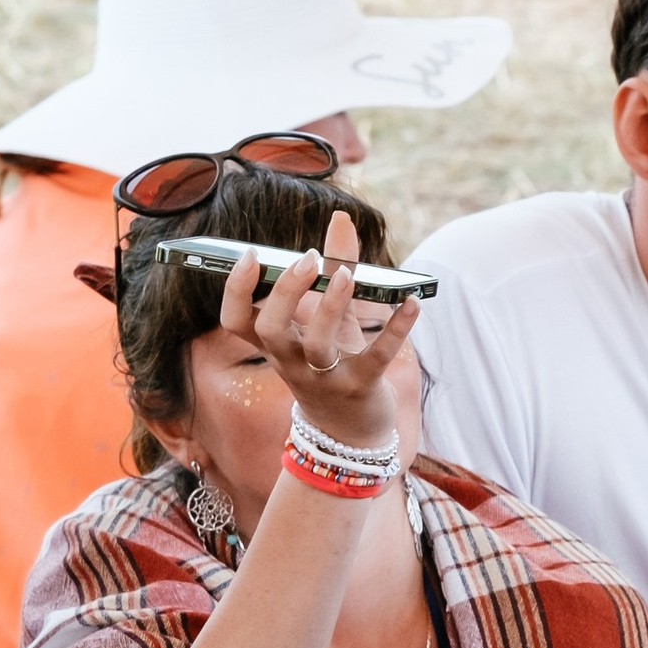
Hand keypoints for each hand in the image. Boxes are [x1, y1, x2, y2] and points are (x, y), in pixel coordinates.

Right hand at [225, 211, 422, 455]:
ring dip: (331, 308)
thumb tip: (341, 217)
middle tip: (307, 260)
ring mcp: (325, 378)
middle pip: (271, 330)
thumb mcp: (331, 317)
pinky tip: (411, 303)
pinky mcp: (362, 387)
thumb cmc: (334, 363)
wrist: (351, 430)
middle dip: (285, 293)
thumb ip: (337, 267)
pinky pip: (376, 358)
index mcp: (276, 344)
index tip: (250, 255)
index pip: (236, 320)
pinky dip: (395, 330)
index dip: (236, 290)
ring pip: (317, 346)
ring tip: (347, 275)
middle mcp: (293, 362)